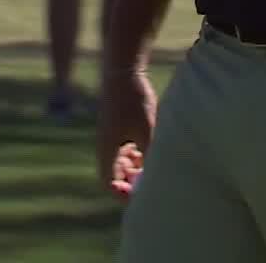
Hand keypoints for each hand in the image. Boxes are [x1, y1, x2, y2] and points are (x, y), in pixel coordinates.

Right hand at [96, 67, 156, 197]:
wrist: (124, 70)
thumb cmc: (134, 101)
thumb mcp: (147, 131)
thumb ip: (151, 156)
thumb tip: (159, 177)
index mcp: (107, 149)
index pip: (108, 182)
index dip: (123, 193)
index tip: (141, 196)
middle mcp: (106, 144)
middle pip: (115, 173)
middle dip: (132, 180)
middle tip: (151, 182)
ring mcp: (111, 133)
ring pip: (122, 160)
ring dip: (136, 166)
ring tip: (154, 163)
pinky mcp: (118, 124)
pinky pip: (126, 147)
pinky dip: (138, 152)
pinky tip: (151, 145)